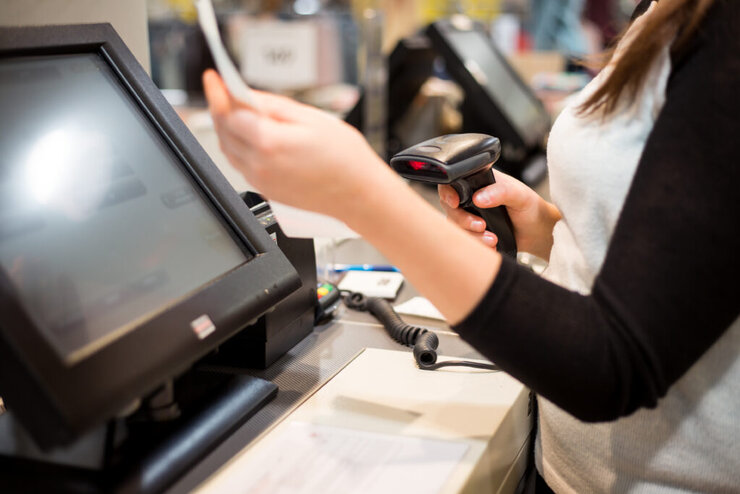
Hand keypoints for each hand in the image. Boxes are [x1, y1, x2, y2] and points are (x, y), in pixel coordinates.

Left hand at [203, 70, 393, 218]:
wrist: (358, 194)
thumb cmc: (345, 158)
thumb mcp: (311, 118)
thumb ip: (273, 106)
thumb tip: (248, 96)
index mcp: (270, 143)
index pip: (228, 114)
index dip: (217, 93)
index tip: (214, 78)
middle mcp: (259, 165)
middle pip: (223, 131)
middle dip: (221, 107)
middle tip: (225, 90)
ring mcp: (261, 181)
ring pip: (229, 149)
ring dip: (227, 127)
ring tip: (238, 110)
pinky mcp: (266, 190)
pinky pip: (241, 164)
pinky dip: (238, 146)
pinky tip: (251, 135)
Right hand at [438, 171, 560, 259]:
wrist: (537, 232)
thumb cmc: (530, 208)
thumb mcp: (519, 195)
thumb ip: (500, 192)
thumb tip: (479, 198)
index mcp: (479, 181)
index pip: (454, 183)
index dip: (448, 193)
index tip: (455, 203)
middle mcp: (471, 198)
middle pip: (450, 208)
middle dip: (463, 220)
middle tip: (481, 225)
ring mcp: (471, 216)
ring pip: (456, 227)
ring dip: (472, 236)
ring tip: (492, 239)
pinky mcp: (473, 233)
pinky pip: (465, 240)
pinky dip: (477, 244)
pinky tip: (491, 245)